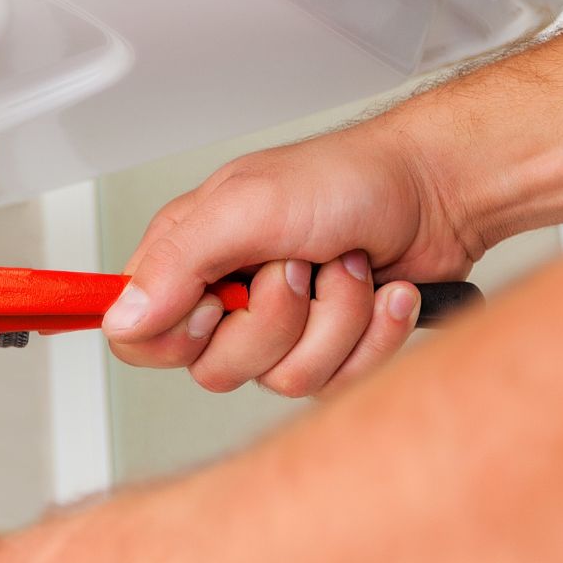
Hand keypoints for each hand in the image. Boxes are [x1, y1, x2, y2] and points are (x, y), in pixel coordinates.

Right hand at [104, 121, 476, 395]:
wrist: (439, 191)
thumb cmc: (349, 179)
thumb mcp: (248, 205)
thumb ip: (176, 262)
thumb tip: (123, 317)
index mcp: (189, 257)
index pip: (137, 337)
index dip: (176, 337)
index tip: (217, 302)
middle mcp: (228, 296)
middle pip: (216, 370)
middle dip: (276, 322)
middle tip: (298, 267)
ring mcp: (280, 328)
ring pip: (283, 380)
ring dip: (335, 321)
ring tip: (348, 268)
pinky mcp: (329, 349)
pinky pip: (337, 382)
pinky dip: (372, 334)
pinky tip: (382, 292)